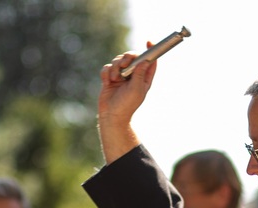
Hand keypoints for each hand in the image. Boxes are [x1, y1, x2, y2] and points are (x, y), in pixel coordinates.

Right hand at [96, 46, 156, 163]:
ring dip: (115, 68)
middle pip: (132, 56)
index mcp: (144, 78)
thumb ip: (140, 74)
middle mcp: (133, 75)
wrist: (111, 115)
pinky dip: (106, 73)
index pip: (150, 60)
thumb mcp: (136, 90)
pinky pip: (107, 67)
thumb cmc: (127, 105)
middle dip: (127, 57)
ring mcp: (121, 75)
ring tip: (115, 79)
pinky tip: (107, 81)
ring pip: (118, 60)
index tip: (148, 41)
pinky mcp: (109, 77)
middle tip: (125, 64)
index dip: (150, 50)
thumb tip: (145, 60)